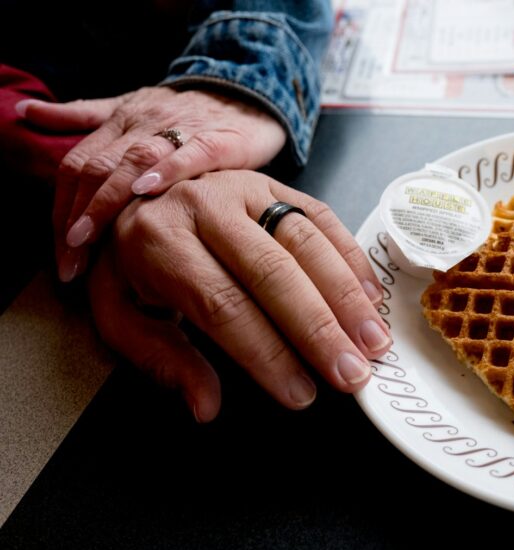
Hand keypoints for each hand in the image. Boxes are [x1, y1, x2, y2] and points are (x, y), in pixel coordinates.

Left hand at [16, 86, 286, 281]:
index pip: (77, 165)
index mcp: (120, 122)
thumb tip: (26, 110)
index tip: (61, 251)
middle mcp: (143, 126)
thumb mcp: (131, 105)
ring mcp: (181, 131)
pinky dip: (166, 171)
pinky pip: (189, 154)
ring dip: (107, 201)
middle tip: (70, 259)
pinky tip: (147, 191)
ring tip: (90, 238)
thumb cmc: (191, 110)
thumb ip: (83, 115)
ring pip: (133, 161)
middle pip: (97, 167)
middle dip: (77, 216)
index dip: (61, 208)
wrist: (251, 91)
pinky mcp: (220, 140)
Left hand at [88, 170, 387, 421]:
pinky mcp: (275, 184)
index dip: (266, 352)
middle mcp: (206, 206)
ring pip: (306, 243)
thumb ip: (162, 359)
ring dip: (347, 297)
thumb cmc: (129, 263)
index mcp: (160, 240)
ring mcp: (246, 189)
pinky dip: (352, 259)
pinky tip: (371, 298)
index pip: (223, 304)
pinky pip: (322, 218)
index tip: (299, 393)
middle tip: (350, 374)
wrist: (127, 195)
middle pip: (273, 273)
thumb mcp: (120, 314)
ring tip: (373, 342)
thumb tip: (206, 405)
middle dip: (319, 330)